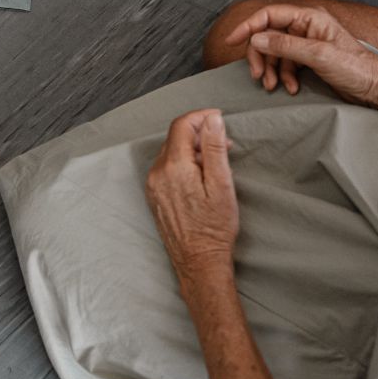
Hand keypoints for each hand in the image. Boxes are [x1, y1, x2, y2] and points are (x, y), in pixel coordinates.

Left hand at [146, 110, 238, 280]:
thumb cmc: (214, 227)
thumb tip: (212, 120)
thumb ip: (214, 148)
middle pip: (175, 138)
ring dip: (192, 149)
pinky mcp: (154, 195)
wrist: (198, 261)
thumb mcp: (222, 184)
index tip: (218, 117)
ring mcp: (153, 185)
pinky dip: (183, 163)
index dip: (200, 117)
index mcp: (174, 167)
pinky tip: (201, 175)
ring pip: (171, 152)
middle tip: (224, 142)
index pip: (181, 125)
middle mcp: (157, 173)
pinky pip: (166, 168)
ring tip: (215, 161)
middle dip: (199, 133)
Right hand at [220, 3, 377, 104]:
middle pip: (268, 35)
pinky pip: (285, 64)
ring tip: (273, 86)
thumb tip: (256, 39)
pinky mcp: (308, 58)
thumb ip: (285, 46)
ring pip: (274, 52)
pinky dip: (282, 76)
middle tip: (258, 74)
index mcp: (310, 18)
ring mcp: (306, 43)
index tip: (232, 40)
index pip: (269, 15)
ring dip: (271, 69)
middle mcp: (306, 27)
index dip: (248, 26)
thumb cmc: (357, 69)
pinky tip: (289, 87)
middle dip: (260, 56)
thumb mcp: (318, 56)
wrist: (375, 89)